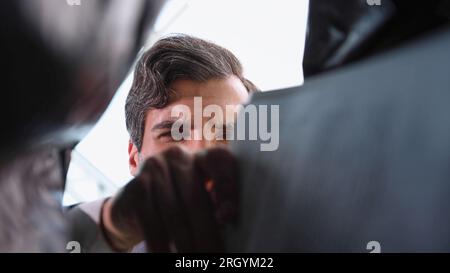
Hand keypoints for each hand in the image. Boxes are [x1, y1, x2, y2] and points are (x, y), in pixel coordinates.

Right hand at [103, 146, 238, 251]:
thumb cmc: (173, 207)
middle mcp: (177, 156)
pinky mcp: (136, 187)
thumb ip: (214, 206)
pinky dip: (161, 246)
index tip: (231, 215)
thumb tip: (227, 218)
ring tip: (194, 260)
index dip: (228, 184)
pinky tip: (166, 257)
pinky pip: (152, 223)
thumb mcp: (196, 202)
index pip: (219, 160)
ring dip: (186, 244)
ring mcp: (154, 168)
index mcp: (199, 157)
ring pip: (174, 214)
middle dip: (206, 233)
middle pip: (196, 197)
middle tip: (214, 255)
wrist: (129, 209)